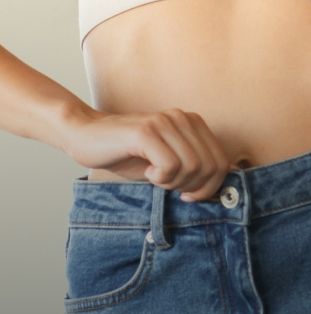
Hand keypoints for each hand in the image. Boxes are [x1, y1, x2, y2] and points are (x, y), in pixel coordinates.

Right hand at [63, 105, 232, 200]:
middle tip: (168, 186)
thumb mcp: (166, 161)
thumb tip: (221, 185)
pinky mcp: (146, 132)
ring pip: (193, 167)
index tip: (188, 195)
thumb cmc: (126, 153)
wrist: (85, 135)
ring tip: (155, 177)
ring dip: (174, 182)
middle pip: (211, 166)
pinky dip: (160, 178)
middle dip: (192, 187)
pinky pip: (170, 166)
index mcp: (191, 122)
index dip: (210, 187)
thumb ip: (193, 166)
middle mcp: (182, 118)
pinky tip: (146, 172)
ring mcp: (164, 122)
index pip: (221, 162)